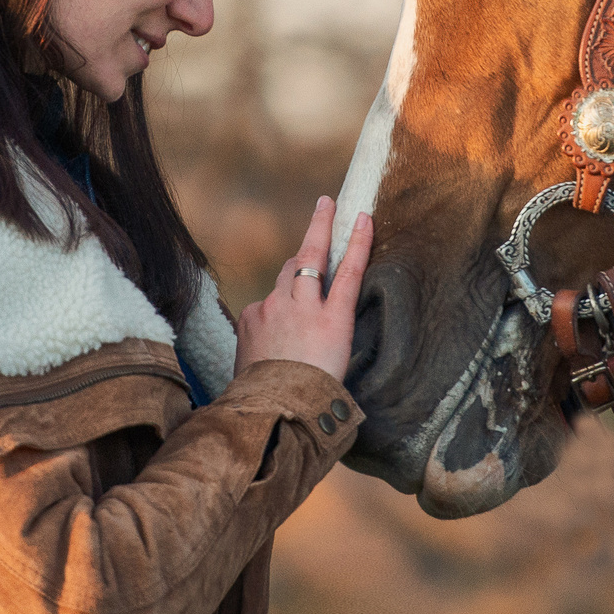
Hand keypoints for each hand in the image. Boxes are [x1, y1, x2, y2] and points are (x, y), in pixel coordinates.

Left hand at [235, 196, 371, 379]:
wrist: (272, 410)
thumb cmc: (314, 388)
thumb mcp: (339, 355)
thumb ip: (330, 321)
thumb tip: (323, 300)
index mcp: (334, 322)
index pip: (350, 272)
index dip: (358, 242)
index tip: (363, 215)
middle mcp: (301, 309)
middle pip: (309, 257)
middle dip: (319, 227)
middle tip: (325, 203)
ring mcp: (272, 309)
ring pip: (285, 276)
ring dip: (295, 272)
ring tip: (302, 286)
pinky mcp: (250, 317)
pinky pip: (266, 302)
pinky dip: (273, 308)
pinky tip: (276, 332)